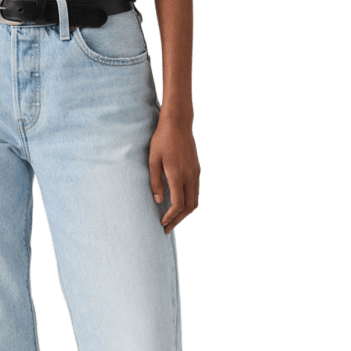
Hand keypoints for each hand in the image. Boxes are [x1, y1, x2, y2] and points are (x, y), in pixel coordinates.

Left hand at [148, 115, 200, 233]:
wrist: (178, 122)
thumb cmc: (162, 140)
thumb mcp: (152, 161)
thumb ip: (155, 182)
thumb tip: (159, 201)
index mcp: (178, 175)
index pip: (178, 204)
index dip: (171, 217)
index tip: (162, 223)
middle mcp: (190, 176)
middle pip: (189, 207)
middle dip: (178, 220)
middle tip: (167, 228)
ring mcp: (196, 172)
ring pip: (195, 201)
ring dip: (185, 213)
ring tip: (173, 219)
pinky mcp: (197, 169)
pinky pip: (196, 191)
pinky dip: (189, 203)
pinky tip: (179, 205)